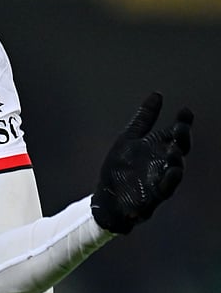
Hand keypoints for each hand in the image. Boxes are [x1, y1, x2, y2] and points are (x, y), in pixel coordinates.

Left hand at [91, 92, 192, 233]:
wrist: (107, 198)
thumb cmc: (120, 168)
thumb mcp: (129, 139)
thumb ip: (144, 119)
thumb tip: (157, 95)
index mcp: (157, 148)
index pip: (174, 133)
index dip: (182, 122)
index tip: (185, 111)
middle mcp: (163, 162)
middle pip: (179, 149)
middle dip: (182, 139)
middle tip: (181, 127)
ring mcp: (160, 179)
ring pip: (175, 168)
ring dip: (176, 159)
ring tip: (174, 149)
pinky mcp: (154, 195)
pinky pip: (166, 187)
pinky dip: (170, 179)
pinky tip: (173, 171)